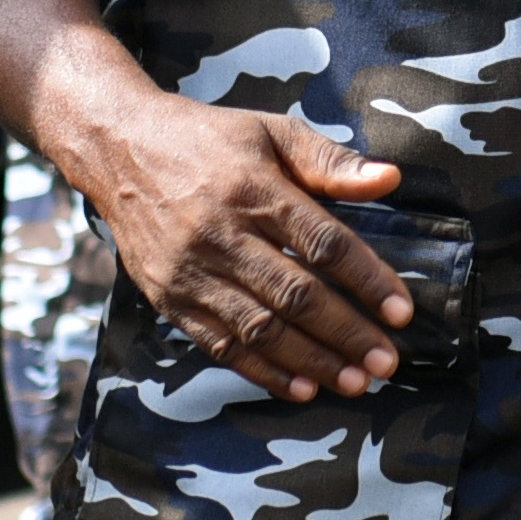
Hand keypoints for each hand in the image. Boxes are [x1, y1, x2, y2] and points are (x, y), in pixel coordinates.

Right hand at [77, 96, 414, 401]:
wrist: (118, 148)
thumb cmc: (208, 139)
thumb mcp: (271, 132)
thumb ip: (330, 161)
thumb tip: (391, 178)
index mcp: (253, 190)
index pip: (323, 243)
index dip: (367, 280)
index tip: (402, 312)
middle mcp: (220, 234)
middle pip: (295, 294)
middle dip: (346, 333)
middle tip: (387, 362)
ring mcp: (191, 271)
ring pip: (260, 328)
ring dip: (312, 361)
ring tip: (355, 382)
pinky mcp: (168, 298)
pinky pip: (220, 344)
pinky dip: (262, 371)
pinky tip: (301, 387)